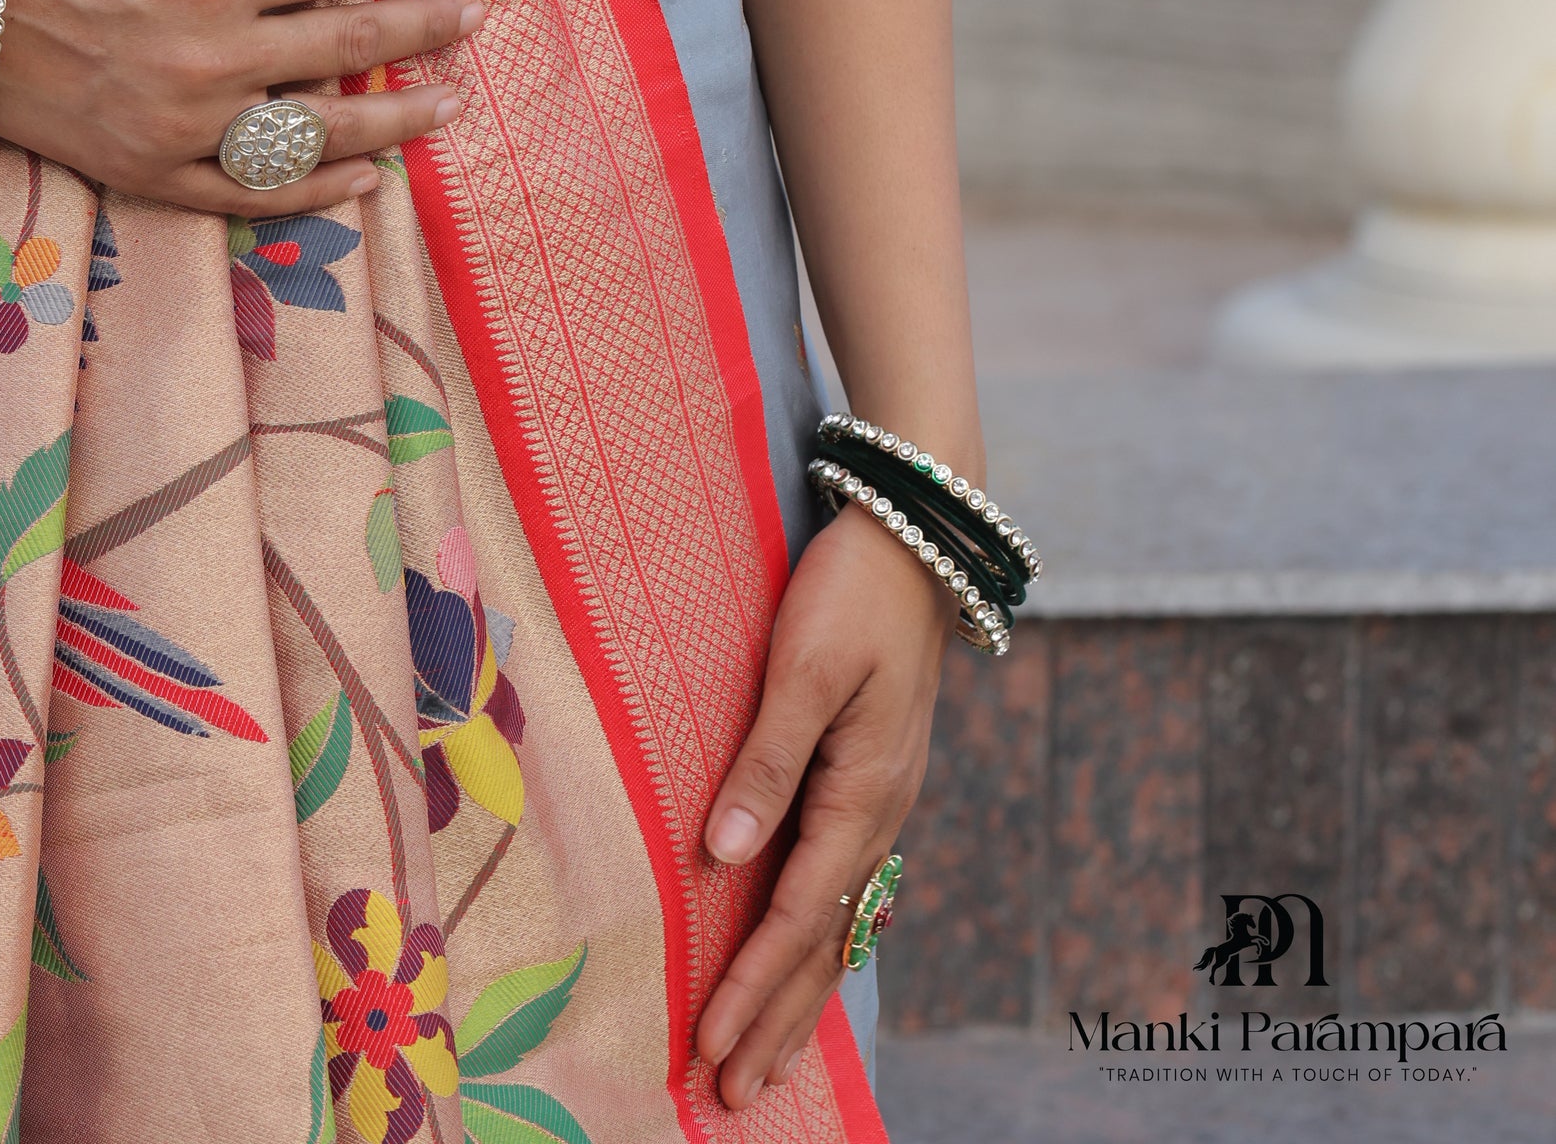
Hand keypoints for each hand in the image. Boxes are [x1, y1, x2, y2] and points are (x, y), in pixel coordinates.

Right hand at [0, 0, 479, 212]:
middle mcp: (207, 61)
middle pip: (343, 52)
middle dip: (419, 31)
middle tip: (474, 18)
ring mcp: (179, 129)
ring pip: (313, 137)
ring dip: (391, 122)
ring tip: (448, 105)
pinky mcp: (145, 172)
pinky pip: (247, 197)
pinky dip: (312, 195)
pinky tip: (363, 183)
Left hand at [692, 503, 944, 1110]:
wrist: (916, 537)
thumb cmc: (852, 592)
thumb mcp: (803, 667)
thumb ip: (765, 762)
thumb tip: (723, 854)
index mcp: (863, 797)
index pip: (796, 918)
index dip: (750, 987)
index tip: (709, 1045)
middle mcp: (878, 817)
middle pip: (823, 944)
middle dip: (773, 1020)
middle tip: (730, 1093)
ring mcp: (881, 804)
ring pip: (836, 924)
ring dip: (796, 995)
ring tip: (762, 1061)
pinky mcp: (871, 782)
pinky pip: (843, 887)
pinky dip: (817, 943)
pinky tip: (803, 965)